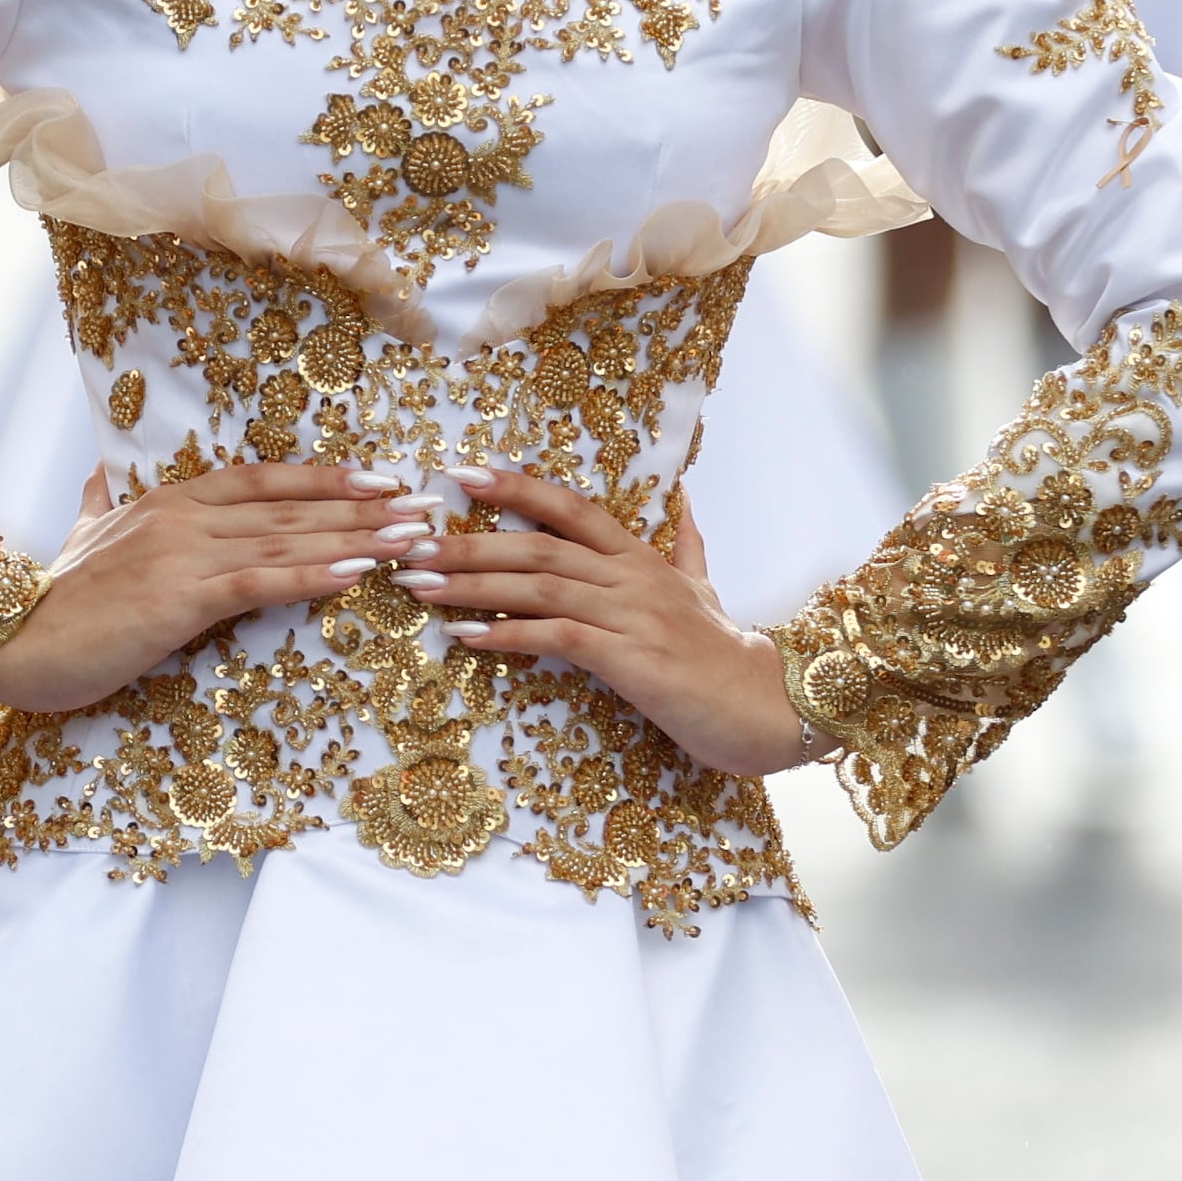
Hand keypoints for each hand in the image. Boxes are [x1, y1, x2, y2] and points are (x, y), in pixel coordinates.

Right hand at [0, 458, 424, 714]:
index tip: (378, 482)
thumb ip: (97, 506)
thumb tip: (97, 478)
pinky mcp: (180, 598)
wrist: (8, 640)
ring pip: (286, 538)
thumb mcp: (77, 538)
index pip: (261, 480)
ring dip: (357, 539)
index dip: (323, 480)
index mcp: (166, 500)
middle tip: (424, 510)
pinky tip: (357, 575)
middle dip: (363, 509)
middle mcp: (182, 516)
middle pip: (290, 507)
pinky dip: (313, 574)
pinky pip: (260, 581)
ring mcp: (182, 553)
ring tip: (412, 539)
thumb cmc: (49, 602)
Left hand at [396, 465, 825, 779]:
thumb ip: (687, 546)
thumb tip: (685, 501)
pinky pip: (559, 638)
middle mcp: (632, 578)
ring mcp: (631, 616)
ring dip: (473, 586)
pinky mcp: (630, 659)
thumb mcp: (706, 589)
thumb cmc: (730, 655)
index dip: (516, 489)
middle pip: (538, 547)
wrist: (772, 705)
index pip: (571, 508)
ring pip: (540, 586)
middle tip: (409, 541)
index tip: (461, 474)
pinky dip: (508, 635)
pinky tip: (466, 637)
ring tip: (419, 585)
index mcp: (642, 559)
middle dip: (468, 543)